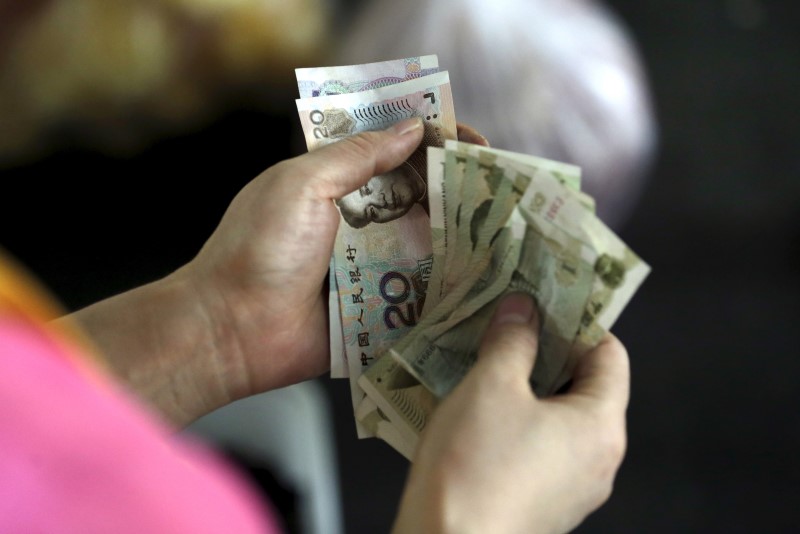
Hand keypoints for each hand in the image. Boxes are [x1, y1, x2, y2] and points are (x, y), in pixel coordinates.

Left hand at [65, 119, 487, 424]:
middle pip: (417, 196)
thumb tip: (412, 128)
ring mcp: (370, 265)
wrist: (234, 330)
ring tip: (503, 228)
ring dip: (460, 235)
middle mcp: (357, 221)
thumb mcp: (302, 184)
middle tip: (499, 184)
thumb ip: (357, 155)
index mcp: (334, 182)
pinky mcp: (378, 306)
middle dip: (457, 187)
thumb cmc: (259, 248)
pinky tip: (484, 278)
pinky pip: (419, 291)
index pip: (392, 149)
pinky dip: (448, 284)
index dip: (431, 139)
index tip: (468, 137)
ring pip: (425, 243)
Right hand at [393, 293, 629, 533]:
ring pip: (558, 419)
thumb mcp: (491, 386)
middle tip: (508, 325)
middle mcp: (598, 461)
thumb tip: (523, 309)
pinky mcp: (542, 507)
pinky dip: (518, 423)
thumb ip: (513, 340)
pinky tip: (480, 411)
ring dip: (527, 387)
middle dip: (546, 352)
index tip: (544, 300)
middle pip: (585, 387)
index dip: (579, 321)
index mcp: (600, 427)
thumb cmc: (475, 466)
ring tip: (488, 362)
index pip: (610, 354)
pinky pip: (540, 450)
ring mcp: (571, 490)